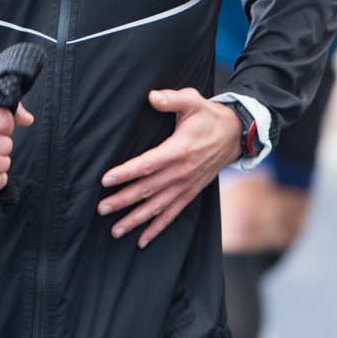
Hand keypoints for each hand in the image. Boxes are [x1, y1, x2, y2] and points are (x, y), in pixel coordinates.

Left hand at [99, 88, 242, 247]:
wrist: (234, 135)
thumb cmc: (208, 117)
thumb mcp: (192, 102)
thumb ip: (171, 99)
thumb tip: (152, 96)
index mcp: (179, 150)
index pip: (147, 164)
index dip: (126, 172)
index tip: (106, 180)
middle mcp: (182, 172)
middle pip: (148, 189)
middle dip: (123, 200)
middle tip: (101, 208)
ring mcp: (186, 186)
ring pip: (157, 207)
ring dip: (136, 220)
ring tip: (116, 230)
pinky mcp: (190, 192)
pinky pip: (173, 214)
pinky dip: (157, 228)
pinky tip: (142, 240)